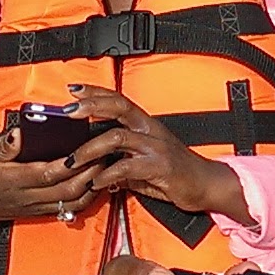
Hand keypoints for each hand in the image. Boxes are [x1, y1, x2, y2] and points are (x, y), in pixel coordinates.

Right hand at [0, 125, 100, 240]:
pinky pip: (69, 209)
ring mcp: (36, 207)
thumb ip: (1, 146)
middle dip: (91, 173)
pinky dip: (87, 197)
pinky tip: (96, 182)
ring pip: (73, 202)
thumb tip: (20, 133)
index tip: (88, 147)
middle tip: (106, 152)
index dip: (72, 163)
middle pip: (68, 189)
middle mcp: (29, 196)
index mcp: (14, 180)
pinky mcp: (40, 212)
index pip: (50, 173)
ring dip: (93, 186)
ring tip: (106, 165)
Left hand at [64, 86, 254, 224]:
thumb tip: (97, 169)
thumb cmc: (177, 174)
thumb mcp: (144, 165)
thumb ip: (121, 163)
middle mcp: (150, 130)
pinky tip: (96, 183)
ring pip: (117, 137)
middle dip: (91, 105)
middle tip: (67, 110)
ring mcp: (156, 147)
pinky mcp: (160, 167)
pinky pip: (128, 167)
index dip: (96, 92)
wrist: (207, 185)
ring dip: (91, 148)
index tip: (73, 89)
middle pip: (118, 107)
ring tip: (73, 161)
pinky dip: (108, 175)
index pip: (118, 100)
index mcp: (146, 125)